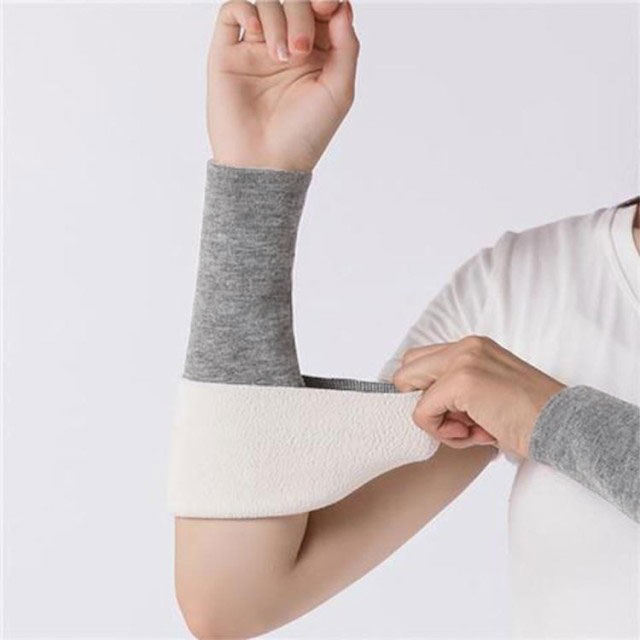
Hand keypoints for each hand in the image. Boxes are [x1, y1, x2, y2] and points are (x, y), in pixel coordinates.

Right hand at [207, 0, 359, 170]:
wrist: (266, 163)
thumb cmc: (305, 135)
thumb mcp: (339, 91)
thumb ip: (346, 46)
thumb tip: (341, 5)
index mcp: (316, 55)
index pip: (321, 9)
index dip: (326, 0)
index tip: (327, 6)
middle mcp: (286, 48)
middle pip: (295, 1)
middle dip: (301, 15)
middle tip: (300, 50)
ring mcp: (256, 50)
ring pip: (266, 3)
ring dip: (277, 20)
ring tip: (280, 57)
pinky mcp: (228, 54)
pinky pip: (232, 10)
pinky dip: (245, 10)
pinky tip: (256, 33)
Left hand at [391, 335, 566, 457]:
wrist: (563, 425)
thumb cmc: (528, 418)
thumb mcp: (488, 393)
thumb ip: (457, 390)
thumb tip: (420, 405)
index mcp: (473, 346)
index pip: (421, 361)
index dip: (423, 391)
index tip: (451, 415)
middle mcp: (466, 346)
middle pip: (407, 370)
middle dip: (422, 403)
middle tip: (457, 422)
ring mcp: (463, 360)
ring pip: (412, 393)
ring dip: (437, 422)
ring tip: (474, 430)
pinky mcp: (462, 381)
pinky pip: (423, 412)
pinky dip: (442, 432)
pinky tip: (477, 434)